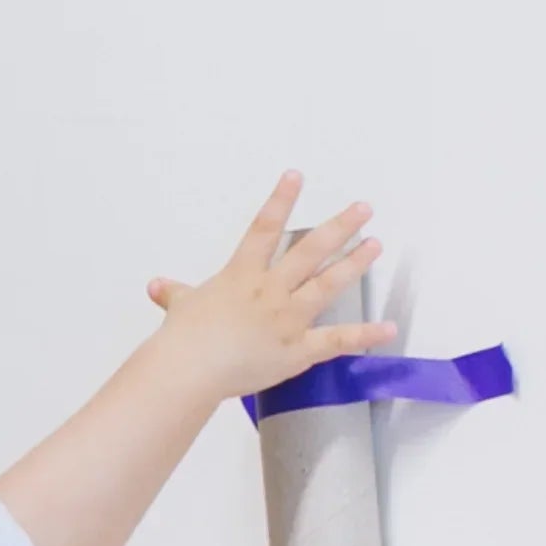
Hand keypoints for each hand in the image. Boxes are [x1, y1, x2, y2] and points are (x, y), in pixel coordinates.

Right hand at [136, 171, 396, 404]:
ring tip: (376, 245)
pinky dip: (365, 335)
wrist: (189, 369)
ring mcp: (288, 318)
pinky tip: (389, 327)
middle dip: (340, 226)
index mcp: (242, 275)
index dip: (281, 199)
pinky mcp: (299, 350)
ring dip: (355, 263)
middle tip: (364, 208)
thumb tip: (157, 286)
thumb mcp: (179, 308)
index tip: (297, 176)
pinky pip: (337, 341)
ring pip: (328, 285)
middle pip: (310, 251)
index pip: (264, 228)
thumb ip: (174, 294)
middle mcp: (270, 290)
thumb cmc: (183, 338)